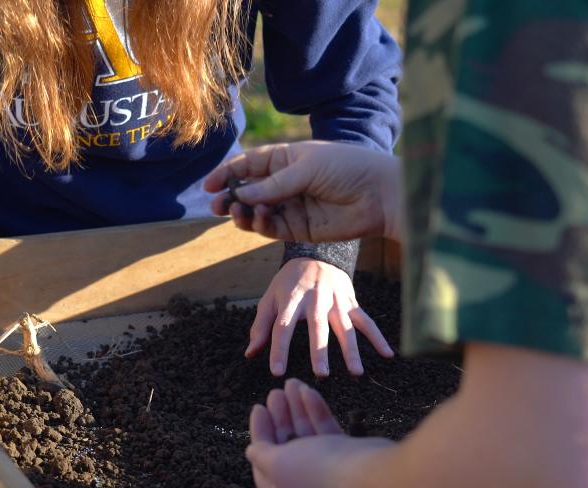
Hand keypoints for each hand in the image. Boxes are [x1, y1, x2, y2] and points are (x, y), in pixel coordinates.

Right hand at [204, 141, 401, 242]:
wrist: (379, 195)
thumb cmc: (347, 168)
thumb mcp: (306, 168)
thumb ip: (273, 184)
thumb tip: (241, 195)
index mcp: (286, 159)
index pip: (249, 165)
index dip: (228, 174)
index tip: (209, 185)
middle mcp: (285, 183)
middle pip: (247, 191)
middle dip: (230, 197)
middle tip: (217, 206)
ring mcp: (290, 206)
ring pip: (255, 212)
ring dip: (242, 212)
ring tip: (238, 211)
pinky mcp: (298, 229)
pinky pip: (270, 228)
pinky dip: (259, 224)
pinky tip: (257, 218)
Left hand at [247, 378, 392, 487]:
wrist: (367, 477)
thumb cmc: (316, 472)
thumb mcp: (275, 464)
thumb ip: (260, 455)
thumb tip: (251, 451)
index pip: (262, 461)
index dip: (259, 432)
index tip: (258, 407)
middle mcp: (303, 485)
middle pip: (286, 445)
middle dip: (280, 416)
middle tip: (276, 392)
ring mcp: (326, 471)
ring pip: (306, 434)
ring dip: (297, 408)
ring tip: (292, 382)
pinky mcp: (346, 457)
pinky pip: (325, 432)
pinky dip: (316, 411)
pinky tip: (308, 391)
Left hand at [250, 258, 393, 376]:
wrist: (316, 255)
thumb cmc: (288, 283)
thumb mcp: (270, 299)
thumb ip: (261, 326)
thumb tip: (250, 354)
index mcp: (291, 300)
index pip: (282, 327)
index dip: (279, 349)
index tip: (277, 371)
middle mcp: (315, 300)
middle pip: (317, 327)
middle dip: (320, 350)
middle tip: (321, 374)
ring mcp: (336, 301)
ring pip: (345, 327)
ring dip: (351, 350)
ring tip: (356, 373)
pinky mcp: (351, 302)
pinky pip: (366, 321)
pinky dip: (378, 337)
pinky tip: (388, 354)